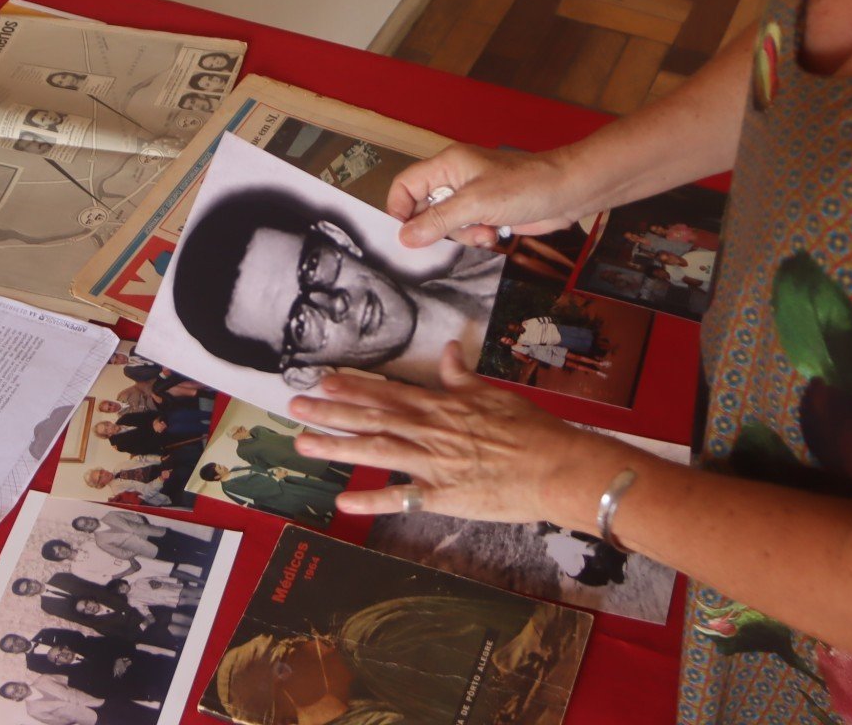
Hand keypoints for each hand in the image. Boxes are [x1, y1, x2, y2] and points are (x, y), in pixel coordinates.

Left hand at [288, 343, 612, 523]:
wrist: (556, 466)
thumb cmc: (532, 429)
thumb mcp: (495, 393)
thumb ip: (463, 376)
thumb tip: (448, 349)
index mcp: (443, 405)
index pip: (390, 392)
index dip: (354, 385)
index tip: (323, 378)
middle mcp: (431, 431)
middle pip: (372, 418)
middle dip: (331, 411)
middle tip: (295, 405)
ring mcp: (433, 464)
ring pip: (376, 451)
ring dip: (337, 446)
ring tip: (303, 443)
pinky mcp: (442, 496)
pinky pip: (400, 499)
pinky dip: (371, 500)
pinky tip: (342, 501)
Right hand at [389, 144, 579, 249]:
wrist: (568, 192)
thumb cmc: (524, 187)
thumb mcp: (475, 204)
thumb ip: (438, 220)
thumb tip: (404, 237)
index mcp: (447, 165)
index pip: (406, 185)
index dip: (400, 209)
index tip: (406, 236)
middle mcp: (456, 179)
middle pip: (425, 208)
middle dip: (438, 228)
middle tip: (456, 235)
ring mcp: (472, 196)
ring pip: (446, 224)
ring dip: (462, 235)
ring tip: (484, 233)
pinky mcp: (488, 212)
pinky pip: (467, 230)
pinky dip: (476, 236)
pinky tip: (493, 235)